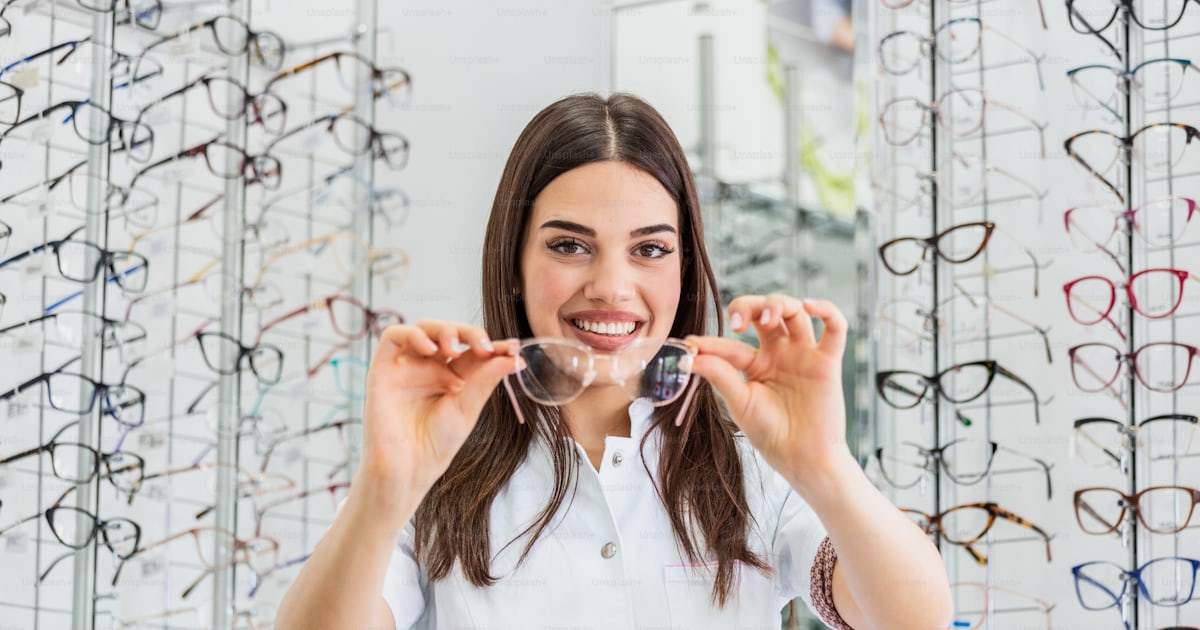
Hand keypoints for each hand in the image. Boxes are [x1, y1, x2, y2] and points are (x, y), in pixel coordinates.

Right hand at [357, 320, 517, 514]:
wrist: (408, 468)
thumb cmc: (437, 444)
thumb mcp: (468, 406)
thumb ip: (487, 377)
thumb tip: (516, 356)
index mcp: (453, 376)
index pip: (473, 349)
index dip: (493, 344)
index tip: (512, 348)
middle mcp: (431, 367)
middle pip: (449, 332)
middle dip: (468, 332)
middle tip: (483, 347)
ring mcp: (408, 366)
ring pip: (423, 327)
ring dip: (442, 330)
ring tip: (454, 348)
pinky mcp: (384, 368)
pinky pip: (394, 336)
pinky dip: (412, 334)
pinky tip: (429, 349)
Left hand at [685, 295, 851, 490]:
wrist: (801, 458)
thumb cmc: (770, 434)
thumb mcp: (740, 404)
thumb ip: (720, 376)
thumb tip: (691, 356)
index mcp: (754, 364)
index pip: (730, 343)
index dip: (711, 342)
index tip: (692, 345)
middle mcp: (778, 353)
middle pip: (764, 312)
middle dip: (750, 307)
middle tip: (739, 323)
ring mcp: (803, 355)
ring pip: (795, 313)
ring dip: (780, 304)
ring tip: (768, 317)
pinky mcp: (827, 362)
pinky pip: (835, 328)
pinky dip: (827, 310)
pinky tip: (811, 306)